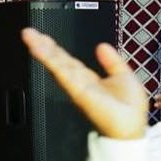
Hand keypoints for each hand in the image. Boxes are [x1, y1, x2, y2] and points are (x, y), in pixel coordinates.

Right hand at [21, 28, 147, 139]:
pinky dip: (51, 61)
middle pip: (58, 61)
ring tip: (29, 36)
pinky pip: (63, 73)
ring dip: (42, 50)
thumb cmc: (131, 109)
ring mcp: (78, 87)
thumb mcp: (124, 76)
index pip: (68, 61)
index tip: (43, 37)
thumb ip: (112, 61)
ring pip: (57, 65)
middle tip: (28, 33)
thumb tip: (102, 45)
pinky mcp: (79, 92)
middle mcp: (80, 84)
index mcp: (89, 80)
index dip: (56, 49)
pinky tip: (40, 50)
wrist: (132, 127)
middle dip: (43, 46)